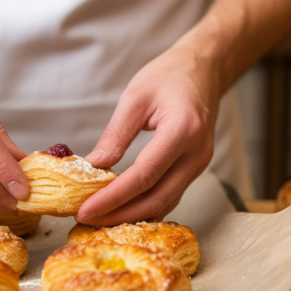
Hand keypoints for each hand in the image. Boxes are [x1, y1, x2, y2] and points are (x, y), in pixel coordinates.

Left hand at [75, 44, 219, 225]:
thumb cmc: (170, 76)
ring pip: (165, 202)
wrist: (204, 69)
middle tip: (86, 220)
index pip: (144, 176)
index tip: (85, 209)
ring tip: (99, 218)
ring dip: (132, 215)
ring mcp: (200, 164)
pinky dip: (145, 206)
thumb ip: (116, 134)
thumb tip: (93, 166)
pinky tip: (122, 208)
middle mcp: (196, 154)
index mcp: (182, 131)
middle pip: (157, 199)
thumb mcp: (135, 97)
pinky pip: (170, 195)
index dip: (113, 198)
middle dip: (119, 215)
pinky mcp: (195, 167)